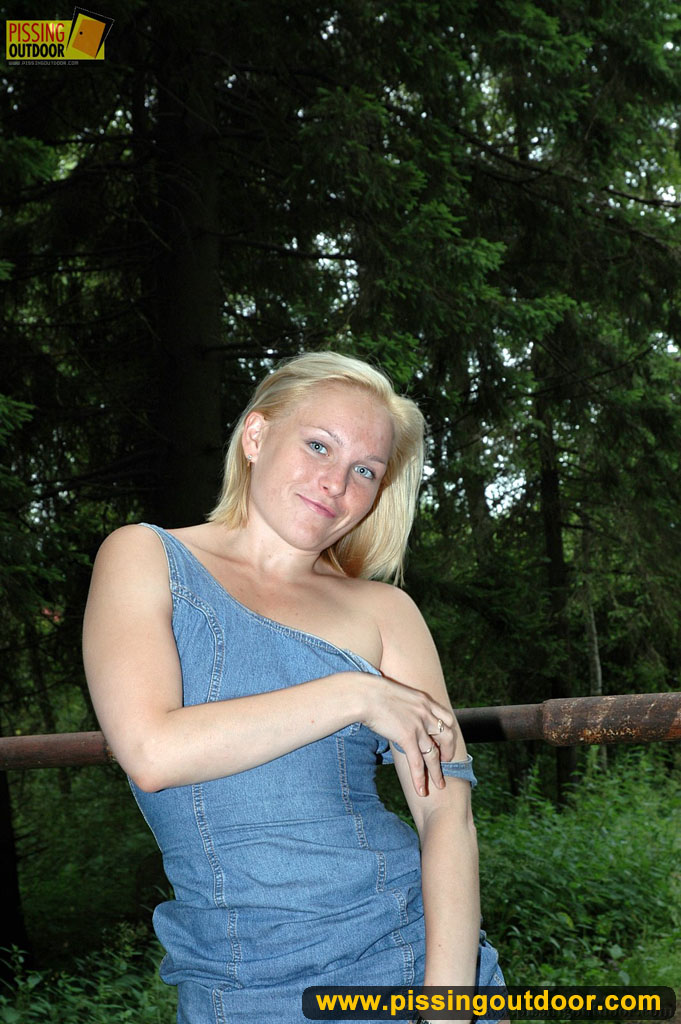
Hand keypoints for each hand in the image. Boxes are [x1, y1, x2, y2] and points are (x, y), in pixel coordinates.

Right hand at [355, 673, 456, 795]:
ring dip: (437, 772)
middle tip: (445, 762)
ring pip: (434, 755)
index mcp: (425, 701)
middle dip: (448, 752)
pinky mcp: (407, 737)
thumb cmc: (372, 692)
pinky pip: (417, 763)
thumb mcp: (397, 694)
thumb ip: (405, 706)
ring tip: (439, 785)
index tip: (445, 742)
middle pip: (447, 736)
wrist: (364, 694)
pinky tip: (421, 790)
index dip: (448, 732)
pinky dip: (420, 778)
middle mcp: (426, 713)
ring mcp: (418, 726)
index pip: (447, 718)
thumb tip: (399, 715)